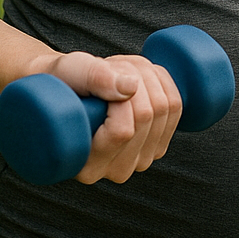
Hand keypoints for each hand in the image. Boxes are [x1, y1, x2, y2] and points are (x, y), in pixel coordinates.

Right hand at [23, 49, 182, 183]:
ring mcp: (140, 159)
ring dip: (148, 75)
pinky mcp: (157, 144)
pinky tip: (140, 77)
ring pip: (166, 108)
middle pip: (148, 116)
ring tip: (120, 71)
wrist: (68, 88)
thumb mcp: (69, 73)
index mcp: (87, 166)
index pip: (122, 131)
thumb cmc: (61, 83)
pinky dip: (163, 80)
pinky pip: (177, 107)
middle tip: (110, 67)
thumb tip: (130, 88)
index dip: (118, 97)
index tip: (102, 79)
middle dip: (134, 77)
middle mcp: (116, 170)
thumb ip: (93, 78)